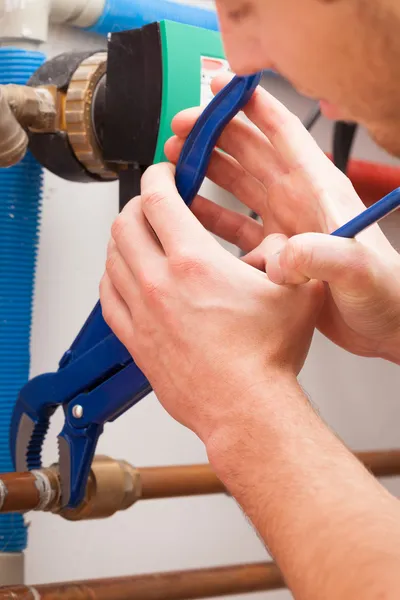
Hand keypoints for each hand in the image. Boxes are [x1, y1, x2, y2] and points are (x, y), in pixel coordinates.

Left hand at [100, 163, 321, 441]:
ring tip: (142, 237)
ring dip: (124, 238)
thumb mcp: (294, 293)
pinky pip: (107, 296)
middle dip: (139, 204)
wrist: (245, 410)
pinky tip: (127, 276)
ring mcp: (141, 313)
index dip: (159, 176)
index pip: (157, 199)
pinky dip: (113, 275)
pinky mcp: (135, 340)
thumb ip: (286, 256)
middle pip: (125, 222)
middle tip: (155, 205)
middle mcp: (159, 283)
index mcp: (194, 262)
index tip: (165, 174)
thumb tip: (276, 244)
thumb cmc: (266, 359)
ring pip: (111, 257)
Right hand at [165, 74, 399, 362]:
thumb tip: (282, 255)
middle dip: (215, 135)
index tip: (221, 86)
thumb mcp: (359, 268)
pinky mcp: (276, 252)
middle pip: (251, 153)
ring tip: (178, 163)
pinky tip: (191, 212)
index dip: (252, 105)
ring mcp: (286, 225)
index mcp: (320, 190)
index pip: (283, 133)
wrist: (384, 325)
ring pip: (239, 186)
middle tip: (183, 128)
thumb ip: (324, 254)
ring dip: (209, 171)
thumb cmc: (384, 291)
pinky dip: (211, 216)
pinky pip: (235, 226)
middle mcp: (299, 201)